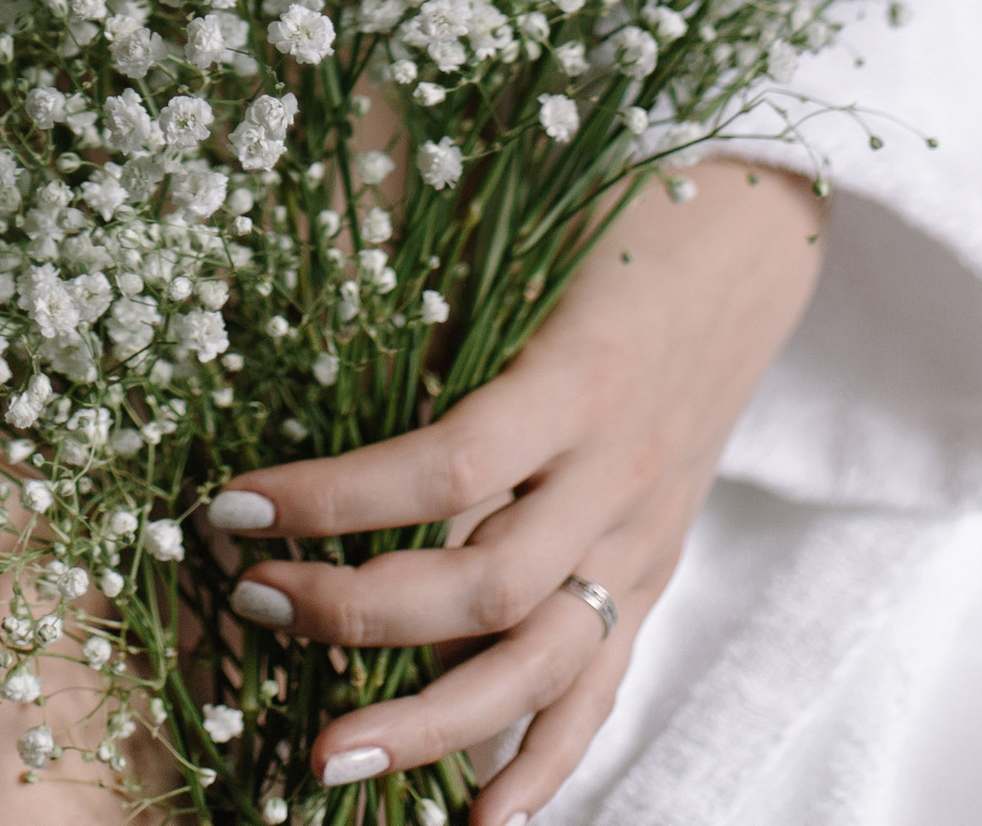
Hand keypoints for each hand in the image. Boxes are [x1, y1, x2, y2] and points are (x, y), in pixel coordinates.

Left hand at [207, 159, 825, 817]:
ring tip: (327, 758)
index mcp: (578, 378)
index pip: (441, 469)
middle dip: (354, 614)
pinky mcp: (656, 571)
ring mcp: (643, 537)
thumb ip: (433, 309)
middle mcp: (616, 475)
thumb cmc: (611, 216)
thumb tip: (297, 357)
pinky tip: (477, 820)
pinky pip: (602, 688)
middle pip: (483, 587)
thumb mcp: (522, 240)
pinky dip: (543, 765)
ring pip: (540, 667)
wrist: (748, 236)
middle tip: (250, 606)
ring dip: (431, 726)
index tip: (232, 509)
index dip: (332, 500)